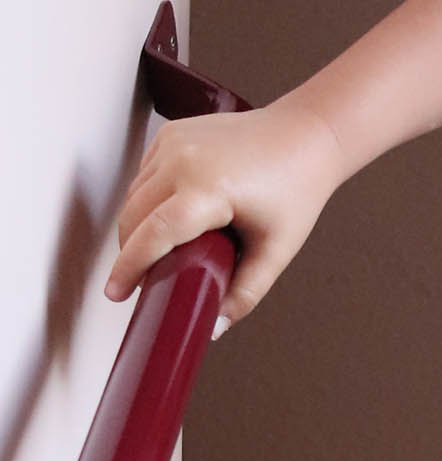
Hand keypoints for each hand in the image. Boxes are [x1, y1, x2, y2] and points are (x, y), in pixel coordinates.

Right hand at [104, 98, 345, 330]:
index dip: (130, 267)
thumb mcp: (276, 249)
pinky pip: (144, 176)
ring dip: (138, 227)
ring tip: (162, 252)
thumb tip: (212, 326)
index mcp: (210, 187)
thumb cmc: (296, 189)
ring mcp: (173, 142)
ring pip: (133, 196)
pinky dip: (148, 201)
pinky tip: (171, 216)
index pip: (155, 233)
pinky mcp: (171, 134)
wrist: (306, 135)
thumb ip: (245, 293)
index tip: (117, 293)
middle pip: (134, 217)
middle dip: (132, 252)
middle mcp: (184, 159)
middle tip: (145, 281)